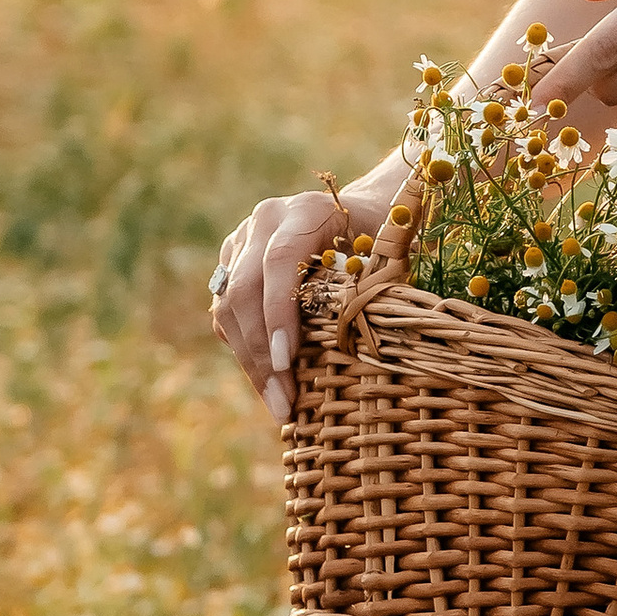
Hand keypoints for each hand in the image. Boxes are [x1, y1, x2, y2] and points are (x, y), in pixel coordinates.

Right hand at [210, 168, 414, 424]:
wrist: (359, 212)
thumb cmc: (383, 238)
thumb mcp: (390, 249)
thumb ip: (381, 278)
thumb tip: (378, 339)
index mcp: (306, 211)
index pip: (281, 260)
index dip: (279, 312)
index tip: (287, 363)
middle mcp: (266, 221)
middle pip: (245, 289)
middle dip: (262, 352)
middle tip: (283, 402)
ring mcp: (242, 242)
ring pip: (228, 307)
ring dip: (251, 362)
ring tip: (277, 404)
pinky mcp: (230, 265)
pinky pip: (226, 314)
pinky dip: (245, 352)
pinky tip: (268, 384)